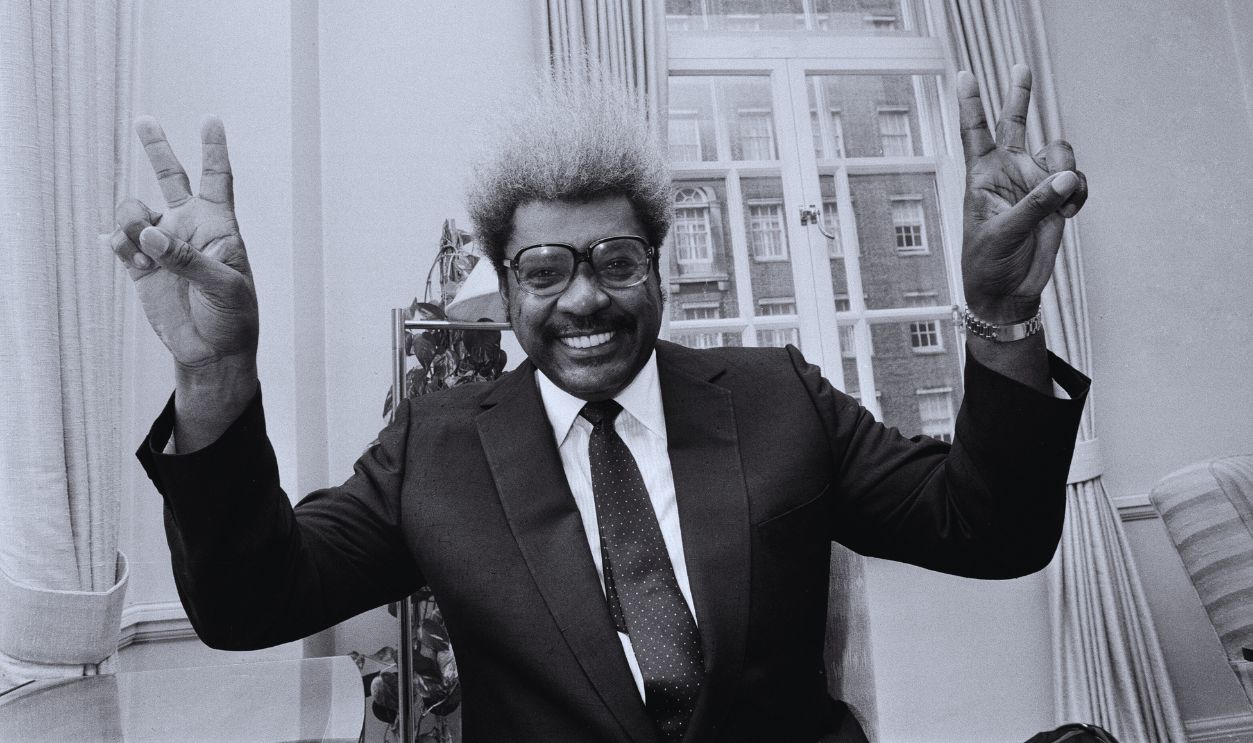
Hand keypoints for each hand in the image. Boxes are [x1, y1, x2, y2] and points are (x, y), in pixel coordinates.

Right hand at [108, 116, 257, 373]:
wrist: (210, 351)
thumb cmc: (232, 316)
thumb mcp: (223, 286)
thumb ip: (187, 258)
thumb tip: (149, 233)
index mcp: (219, 227)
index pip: (217, 181)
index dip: (213, 150)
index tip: (211, 120)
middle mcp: (189, 228)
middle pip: (172, 179)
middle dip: (158, 149)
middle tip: (144, 120)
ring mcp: (163, 244)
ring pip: (135, 209)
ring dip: (132, 219)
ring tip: (143, 245)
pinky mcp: (141, 266)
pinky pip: (120, 240)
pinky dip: (121, 243)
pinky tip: (134, 259)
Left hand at [958, 64, 1087, 323]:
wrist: (1009, 291)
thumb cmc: (989, 263)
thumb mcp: (1004, 233)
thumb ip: (1036, 204)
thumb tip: (1068, 178)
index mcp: (982, 177)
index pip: (975, 134)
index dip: (970, 104)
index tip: (964, 75)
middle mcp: (1008, 172)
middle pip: (1015, 124)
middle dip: (1020, 96)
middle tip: (1020, 67)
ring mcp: (1033, 183)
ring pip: (1059, 153)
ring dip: (1067, 172)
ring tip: (1062, 203)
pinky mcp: (1056, 198)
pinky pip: (1077, 180)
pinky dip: (1080, 193)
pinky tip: (1070, 213)